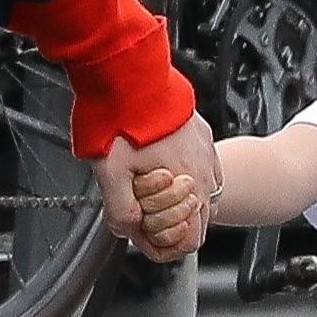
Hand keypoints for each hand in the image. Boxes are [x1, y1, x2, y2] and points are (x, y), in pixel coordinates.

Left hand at [97, 110, 221, 246]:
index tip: (142, 231)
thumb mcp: (110, 173)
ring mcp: (205, 148)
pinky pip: (200, 165)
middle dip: (167, 220)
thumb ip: (121, 210)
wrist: (128, 73)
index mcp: (189, 183)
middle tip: (138, 205)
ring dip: (176, 197)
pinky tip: (156, 163)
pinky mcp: (200, 131)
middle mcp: (204, 169)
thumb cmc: (120, 116)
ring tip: (145, 183)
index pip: (192, 240)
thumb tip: (127, 228)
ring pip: (200, 191)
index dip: (164, 243)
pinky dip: (181, 173)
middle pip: (197, 217)